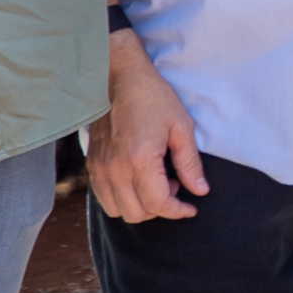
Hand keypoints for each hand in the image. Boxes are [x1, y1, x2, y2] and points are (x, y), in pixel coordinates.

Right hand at [89, 33, 208, 222]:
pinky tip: (139, 179)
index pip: (158, 204)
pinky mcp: (92, 165)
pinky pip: (105, 197)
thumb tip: (200, 191)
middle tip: (175, 185)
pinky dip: (124, 199)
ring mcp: (100, 169)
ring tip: (157, 181)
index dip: (178, 211)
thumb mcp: (181, 127)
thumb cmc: (152, 98)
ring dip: (140, 206)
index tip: (191, 208)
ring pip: (118, 211)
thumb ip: (190, 163)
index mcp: (139, 160)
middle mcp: (115, 170)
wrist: (117, 78)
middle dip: (160, 209)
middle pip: (137, 214)